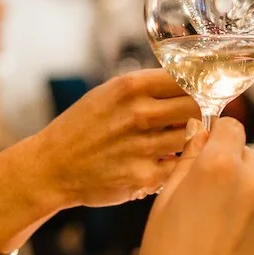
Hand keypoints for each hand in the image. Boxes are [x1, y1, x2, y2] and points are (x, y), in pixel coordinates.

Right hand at [25, 69, 198, 208]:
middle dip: (199, 113)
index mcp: (130, 87)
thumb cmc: (83, 128)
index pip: (186, 77)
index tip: (202, 93)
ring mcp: (142, 146)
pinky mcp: (144, 177)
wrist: (51, 168)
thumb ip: (148, 88)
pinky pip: (181, 167)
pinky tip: (163, 162)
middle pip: (197, 106)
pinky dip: (177, 165)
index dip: (198, 86)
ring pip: (193, 138)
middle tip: (193, 120)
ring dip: (190, 140)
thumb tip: (192, 83)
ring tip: (174, 142)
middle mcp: (138, 113)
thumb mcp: (109, 93)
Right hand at [140, 117, 253, 254]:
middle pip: (246, 157)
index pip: (231, 127)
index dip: (218, 135)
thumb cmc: (168, 254)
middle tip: (206, 200)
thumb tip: (200, 131)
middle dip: (229, 169)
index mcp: (219, 166)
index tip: (210, 148)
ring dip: (242, 200)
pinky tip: (232, 249)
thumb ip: (188, 159)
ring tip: (216, 232)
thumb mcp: (165, 200)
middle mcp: (252, 183)